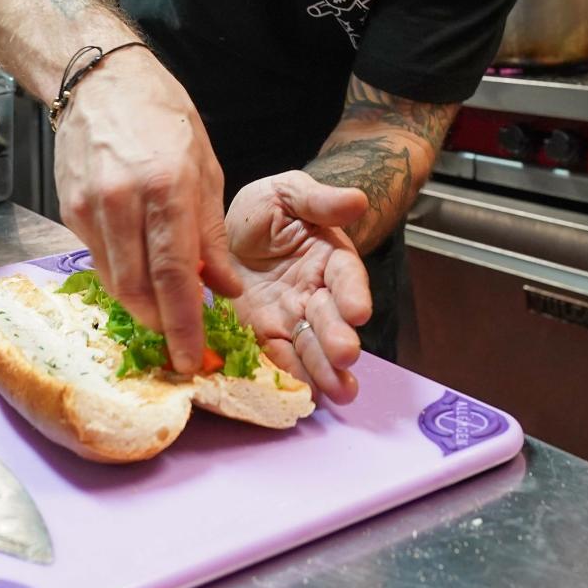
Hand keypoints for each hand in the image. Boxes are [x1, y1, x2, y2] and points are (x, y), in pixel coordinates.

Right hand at [54, 47, 240, 373]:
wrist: (102, 80)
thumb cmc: (164, 116)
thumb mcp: (205, 166)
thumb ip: (212, 232)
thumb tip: (224, 288)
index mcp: (167, 187)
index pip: (175, 273)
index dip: (184, 323)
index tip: (192, 358)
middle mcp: (123, 201)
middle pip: (138, 289)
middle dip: (160, 326)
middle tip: (180, 344)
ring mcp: (90, 208)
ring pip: (114, 282)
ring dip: (141, 305)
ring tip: (165, 312)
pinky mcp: (69, 210)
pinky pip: (98, 259)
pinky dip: (122, 275)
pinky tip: (140, 270)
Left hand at [226, 171, 370, 404]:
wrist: (228, 230)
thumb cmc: (266, 209)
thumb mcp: (287, 193)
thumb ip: (318, 200)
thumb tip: (357, 200)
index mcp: (329, 257)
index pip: (346, 275)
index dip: (353, 292)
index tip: (359, 310)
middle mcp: (315, 292)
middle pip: (330, 318)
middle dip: (338, 338)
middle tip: (345, 356)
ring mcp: (290, 317)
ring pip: (309, 345)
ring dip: (323, 369)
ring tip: (337, 391)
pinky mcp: (263, 334)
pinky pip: (274, 356)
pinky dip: (285, 375)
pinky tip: (297, 394)